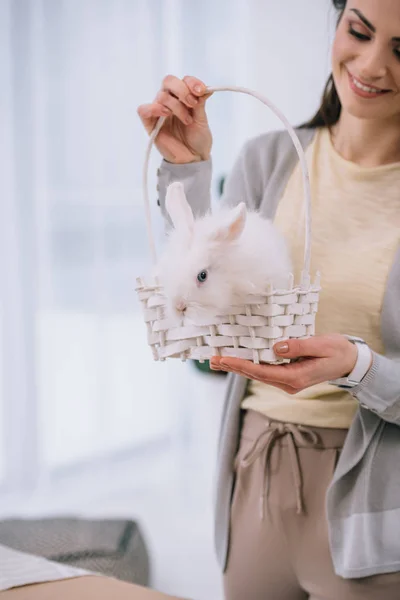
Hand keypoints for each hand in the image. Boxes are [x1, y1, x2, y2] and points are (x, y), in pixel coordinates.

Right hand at [137, 74, 212, 163]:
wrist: (194, 159)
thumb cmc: (198, 140)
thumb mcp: (202, 120)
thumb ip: (200, 103)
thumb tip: (206, 88)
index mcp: (182, 97)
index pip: (183, 80)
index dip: (192, 82)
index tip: (201, 91)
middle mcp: (170, 101)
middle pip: (169, 81)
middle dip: (182, 90)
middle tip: (193, 103)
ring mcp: (159, 111)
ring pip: (162, 96)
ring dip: (177, 106)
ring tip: (187, 121)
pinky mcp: (150, 124)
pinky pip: (144, 110)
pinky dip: (154, 108)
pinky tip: (166, 114)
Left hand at [210, 334, 360, 393]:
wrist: (350, 362)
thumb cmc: (337, 351)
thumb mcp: (321, 345)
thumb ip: (299, 346)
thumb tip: (276, 347)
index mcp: (294, 378)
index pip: (261, 371)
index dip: (241, 365)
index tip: (224, 359)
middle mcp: (288, 383)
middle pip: (254, 375)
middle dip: (233, 367)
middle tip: (212, 360)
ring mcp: (287, 380)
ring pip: (257, 374)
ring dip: (238, 367)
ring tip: (219, 360)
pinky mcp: (288, 375)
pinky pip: (264, 371)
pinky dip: (249, 365)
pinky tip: (239, 360)